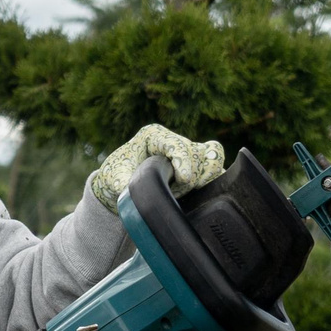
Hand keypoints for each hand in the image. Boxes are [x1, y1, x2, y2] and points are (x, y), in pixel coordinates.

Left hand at [89, 124, 224, 209]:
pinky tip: (201, 194)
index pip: (177, 144)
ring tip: (184, 193)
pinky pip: (217, 166)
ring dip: (203, 179)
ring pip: (213, 157)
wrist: (121, 187)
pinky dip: (213, 180)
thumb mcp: (114, 179)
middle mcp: (173, 141)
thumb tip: (131, 191)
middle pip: (196, 154)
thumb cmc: (116, 177)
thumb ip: (122, 184)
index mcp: (153, 136)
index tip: (185, 179)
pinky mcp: (197, 166)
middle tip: (173, 194)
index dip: (184, 161)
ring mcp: (188, 153)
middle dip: (188, 178)